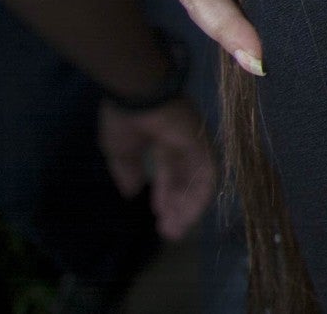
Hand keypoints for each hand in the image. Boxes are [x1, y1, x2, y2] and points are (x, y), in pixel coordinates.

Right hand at [98, 98, 215, 240]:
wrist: (136, 93)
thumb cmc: (125, 117)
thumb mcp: (120, 150)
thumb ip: (127, 171)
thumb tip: (131, 192)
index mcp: (161, 139)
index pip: (169, 172)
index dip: (165, 196)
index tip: (160, 219)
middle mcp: (181, 142)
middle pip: (185, 180)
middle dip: (178, 206)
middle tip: (170, 232)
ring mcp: (194, 141)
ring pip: (197, 180)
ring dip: (188, 206)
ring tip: (176, 230)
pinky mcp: (201, 143)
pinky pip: (207, 173)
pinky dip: (199, 195)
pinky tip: (188, 214)